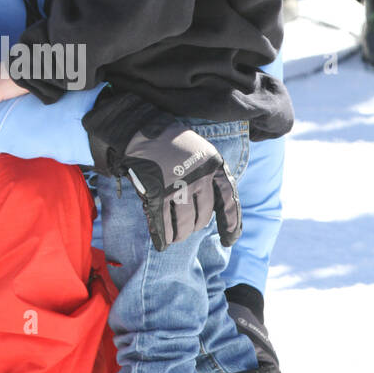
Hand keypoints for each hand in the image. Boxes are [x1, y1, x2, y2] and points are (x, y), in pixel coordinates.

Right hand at [119, 124, 241, 251]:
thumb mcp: (200, 152)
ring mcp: (178, 186)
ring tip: (176, 238)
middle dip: (195, 226)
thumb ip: (208, 176)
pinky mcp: (157, 193)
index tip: (229, 240)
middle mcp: (199, 177)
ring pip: (184, 222)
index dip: (231, 224)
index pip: (228, 200)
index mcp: (214, 165)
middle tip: (187, 229)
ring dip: (180, 234)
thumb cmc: (172, 142)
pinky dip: (162, 235)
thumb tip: (212, 210)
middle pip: (203, 215)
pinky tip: (162, 244)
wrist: (142, 128)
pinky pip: (162, 222)